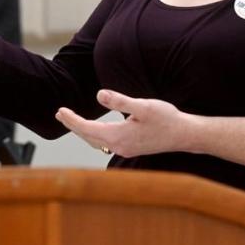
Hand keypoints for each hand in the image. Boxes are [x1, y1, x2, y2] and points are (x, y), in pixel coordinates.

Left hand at [54, 89, 200, 157]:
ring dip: (83, 131)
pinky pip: (106, 142)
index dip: (71, 120)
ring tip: (71, 120)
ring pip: (97, 141)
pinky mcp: (131, 147)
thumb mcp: (143, 106)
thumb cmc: (166, 119)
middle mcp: (119, 146)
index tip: (60, 110)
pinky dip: (95, 135)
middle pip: (88, 136)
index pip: (87, 129)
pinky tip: (95, 130)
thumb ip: (120, 101)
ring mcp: (125, 149)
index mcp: (118, 136)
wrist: (185, 135)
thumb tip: (99, 95)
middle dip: (73, 125)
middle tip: (59, 114)